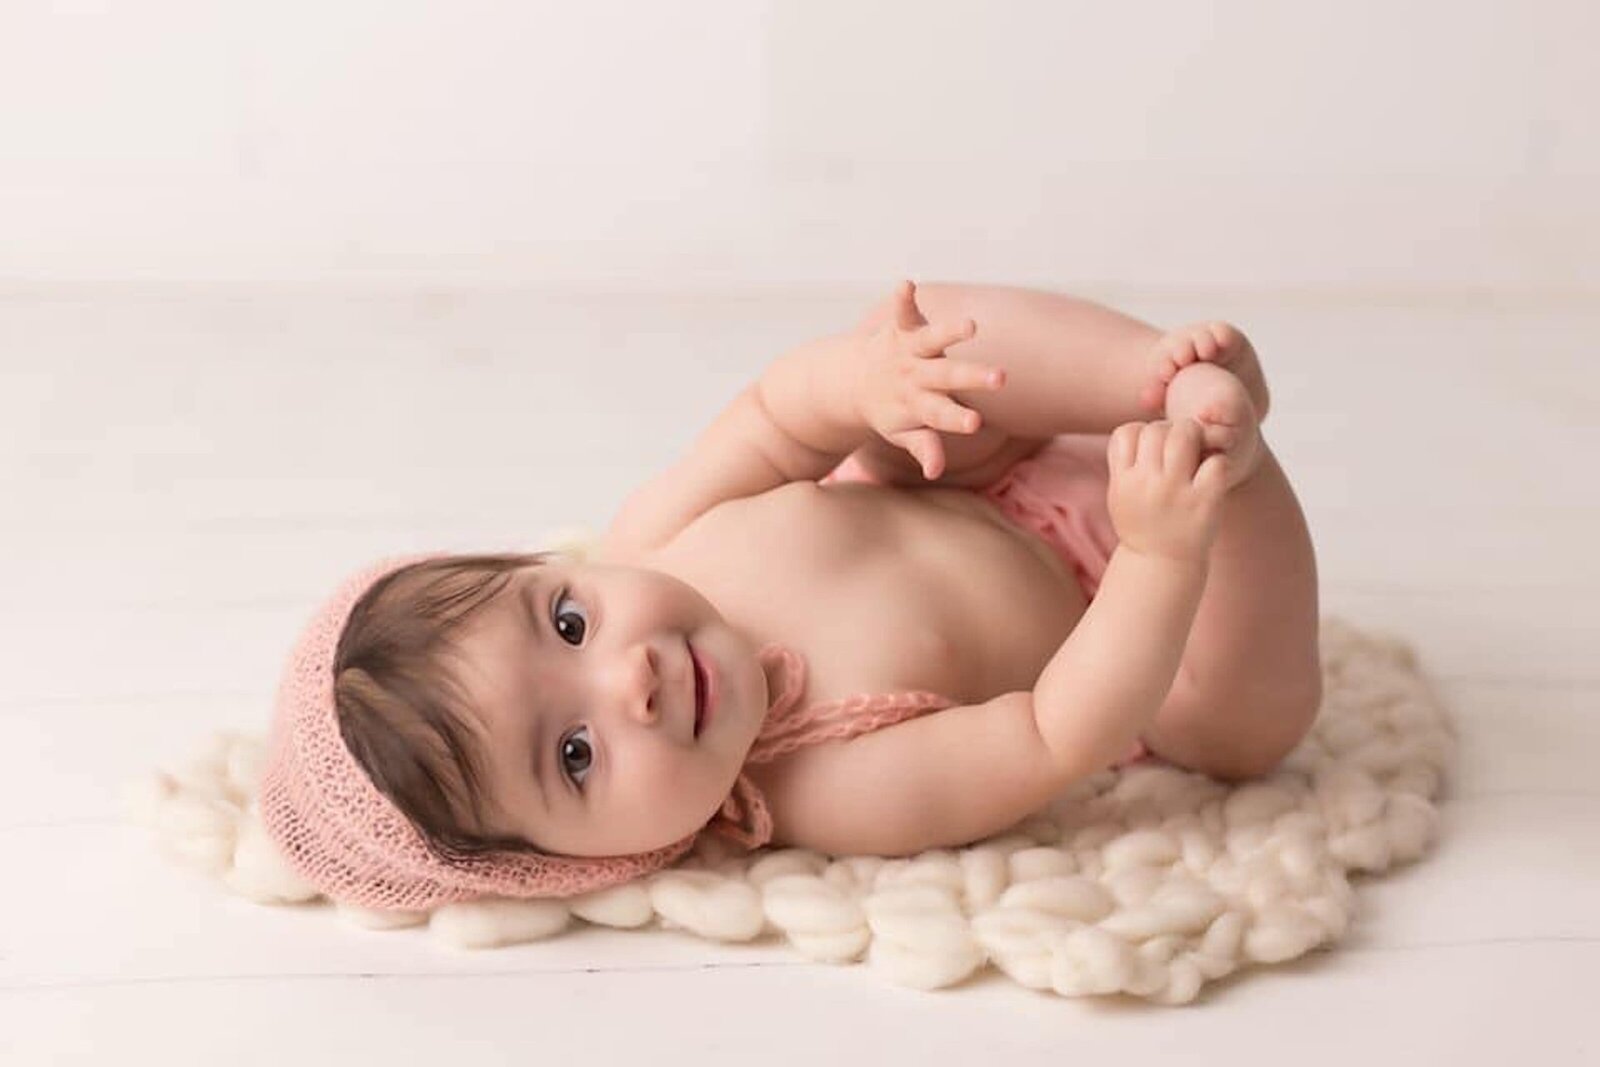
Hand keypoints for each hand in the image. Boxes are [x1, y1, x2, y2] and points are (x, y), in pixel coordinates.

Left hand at [850, 281, 1005, 479]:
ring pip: (931, 341)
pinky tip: (907, 284)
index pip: (941, 415)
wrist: (850, 383)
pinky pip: (902, 312)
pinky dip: (903, 299)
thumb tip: (933, 473)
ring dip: (950, 332)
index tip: (975, 424)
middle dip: (973, 378)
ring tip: (971, 326)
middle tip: (1001, 378)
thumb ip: (922, 448)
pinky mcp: (899, 329)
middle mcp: (915, 377)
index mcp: (918, 405)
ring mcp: (908, 351)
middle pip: (947, 377)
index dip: (957, 420)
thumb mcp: (903, 433)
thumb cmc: (889, 412)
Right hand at [1106, 419, 1228, 562]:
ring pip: (1186, 434)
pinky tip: (1211, 475)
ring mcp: (1176, 492)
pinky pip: (1217, 463)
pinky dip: (1217, 464)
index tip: (1149, 450)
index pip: (1127, 432)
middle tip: (1178, 448)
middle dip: (1170, 431)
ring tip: (1196, 453)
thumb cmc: (1142, 524)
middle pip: (1157, 429)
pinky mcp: (1205, 502)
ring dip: (1195, 437)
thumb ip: (1125, 463)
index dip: (1141, 433)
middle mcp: (1147, 484)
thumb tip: (1141, 428)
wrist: (1160, 565)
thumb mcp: (1120, 495)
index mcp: (1123, 481)